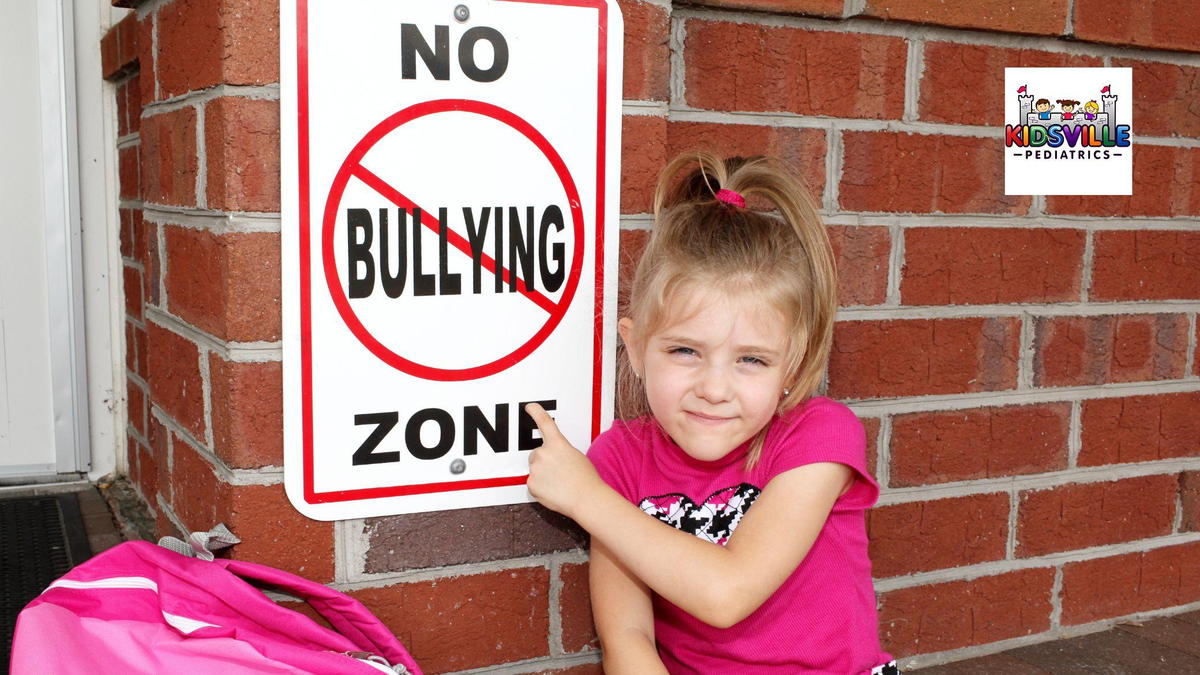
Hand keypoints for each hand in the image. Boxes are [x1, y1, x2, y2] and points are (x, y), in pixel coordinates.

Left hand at [525, 402, 604, 519]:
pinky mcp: (531, 483)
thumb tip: (551, 458)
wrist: (586, 499)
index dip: (536, 412)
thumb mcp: (576, 456)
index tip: (530, 407)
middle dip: (544, 462)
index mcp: (557, 444)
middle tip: (560, 473)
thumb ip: (560, 452)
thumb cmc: (586, 479)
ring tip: (560, 483)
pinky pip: (533, 484)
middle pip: (536, 454)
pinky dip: (541, 488)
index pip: (545, 423)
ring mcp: (535, 468)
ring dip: (543, 475)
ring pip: (535, 469)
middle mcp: (543, 453)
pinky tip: (554, 491)